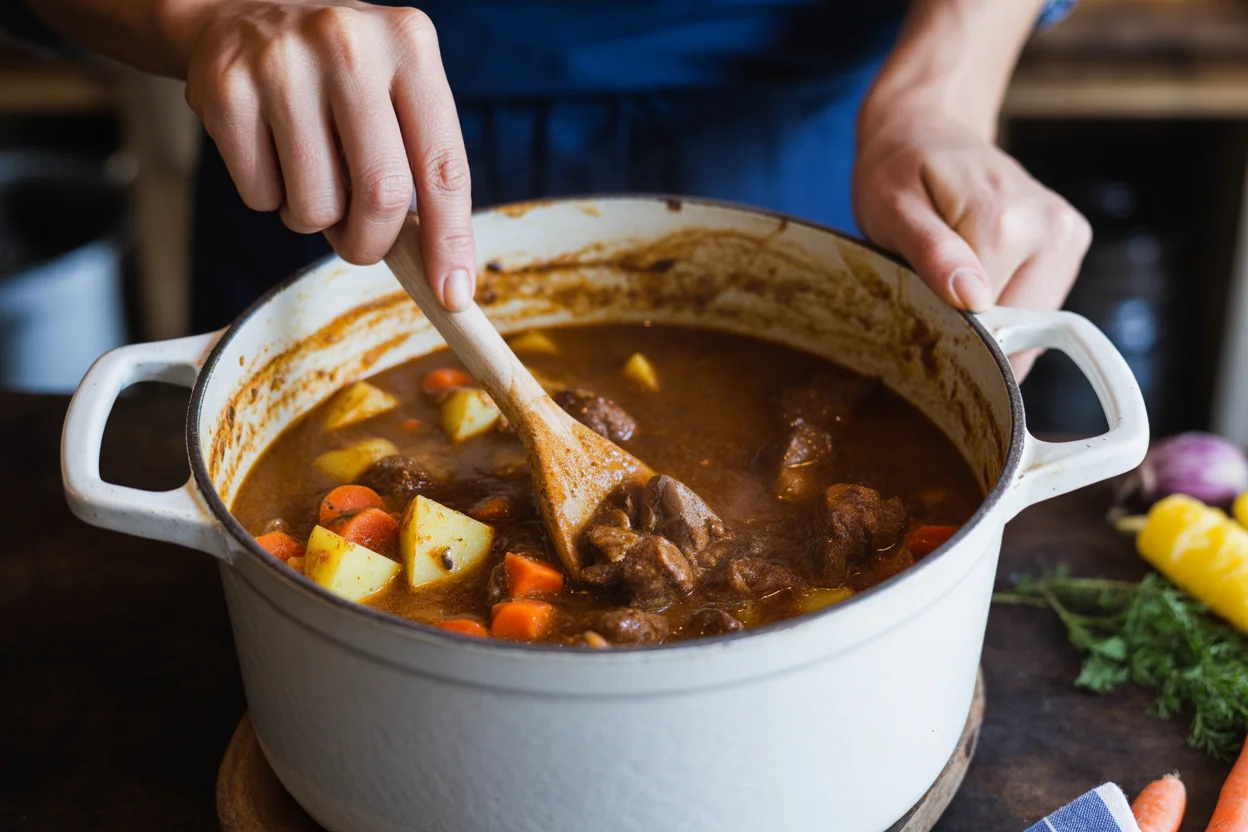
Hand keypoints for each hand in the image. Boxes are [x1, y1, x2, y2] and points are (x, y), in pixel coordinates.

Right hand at [175, 0, 474, 308]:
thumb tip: (444, 274)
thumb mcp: (398, 89)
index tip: (454, 295)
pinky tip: (271, 152)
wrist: (245, 9)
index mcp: (410, 46)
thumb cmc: (342, 72)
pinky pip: (261, 197)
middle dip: (373, 243)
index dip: (450, 240)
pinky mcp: (225, 90)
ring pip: (316, 207)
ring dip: (316, 220)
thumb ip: (423, 165)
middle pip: (381, 195)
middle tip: (362, 244)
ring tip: (312, 176)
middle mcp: (349, 44)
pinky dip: (271, 199)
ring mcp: (281, 64)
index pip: (443, 166)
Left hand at [852, 112, 1091, 378]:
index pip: (990, 321)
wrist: (927, 133)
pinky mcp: (1070, 244)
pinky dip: (1007, 307)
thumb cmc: (898, 171)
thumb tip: (973, 297)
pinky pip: (1039, 307)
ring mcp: (1067, 235)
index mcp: (1007, 221)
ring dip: (993, 322)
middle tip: (934, 292)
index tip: (922, 311)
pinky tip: (978, 278)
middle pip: (1020, 328)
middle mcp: (1052, 227)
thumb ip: (931, 252)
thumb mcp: (892, 210)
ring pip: (1033, 326)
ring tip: (956, 279)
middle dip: (974, 331)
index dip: (952, 331)